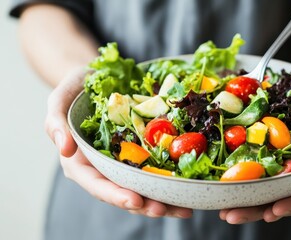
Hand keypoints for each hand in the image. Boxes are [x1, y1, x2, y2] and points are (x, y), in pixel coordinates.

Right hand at [44, 67, 192, 217]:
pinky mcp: (143, 155)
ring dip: (163, 202)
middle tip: (164, 209)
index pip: (96, 185)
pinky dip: (172, 182)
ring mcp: (125, 163)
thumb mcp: (60, 99)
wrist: (98, 79)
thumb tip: (63, 149)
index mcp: (82, 162)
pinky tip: (190, 188)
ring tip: (184, 209)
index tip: (134, 200)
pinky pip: (157, 171)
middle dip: (144, 205)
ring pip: (144, 188)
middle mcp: (104, 168)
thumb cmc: (76, 90)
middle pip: (124, 193)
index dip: (115, 195)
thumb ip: (55, 122)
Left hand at [219, 55, 290, 223]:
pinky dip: (243, 174)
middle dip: (261, 207)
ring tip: (223, 209)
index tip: (275, 210)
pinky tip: (224, 183)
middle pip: (288, 192)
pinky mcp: (275, 143)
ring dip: (247, 199)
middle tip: (232, 216)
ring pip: (270, 183)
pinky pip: (258, 161)